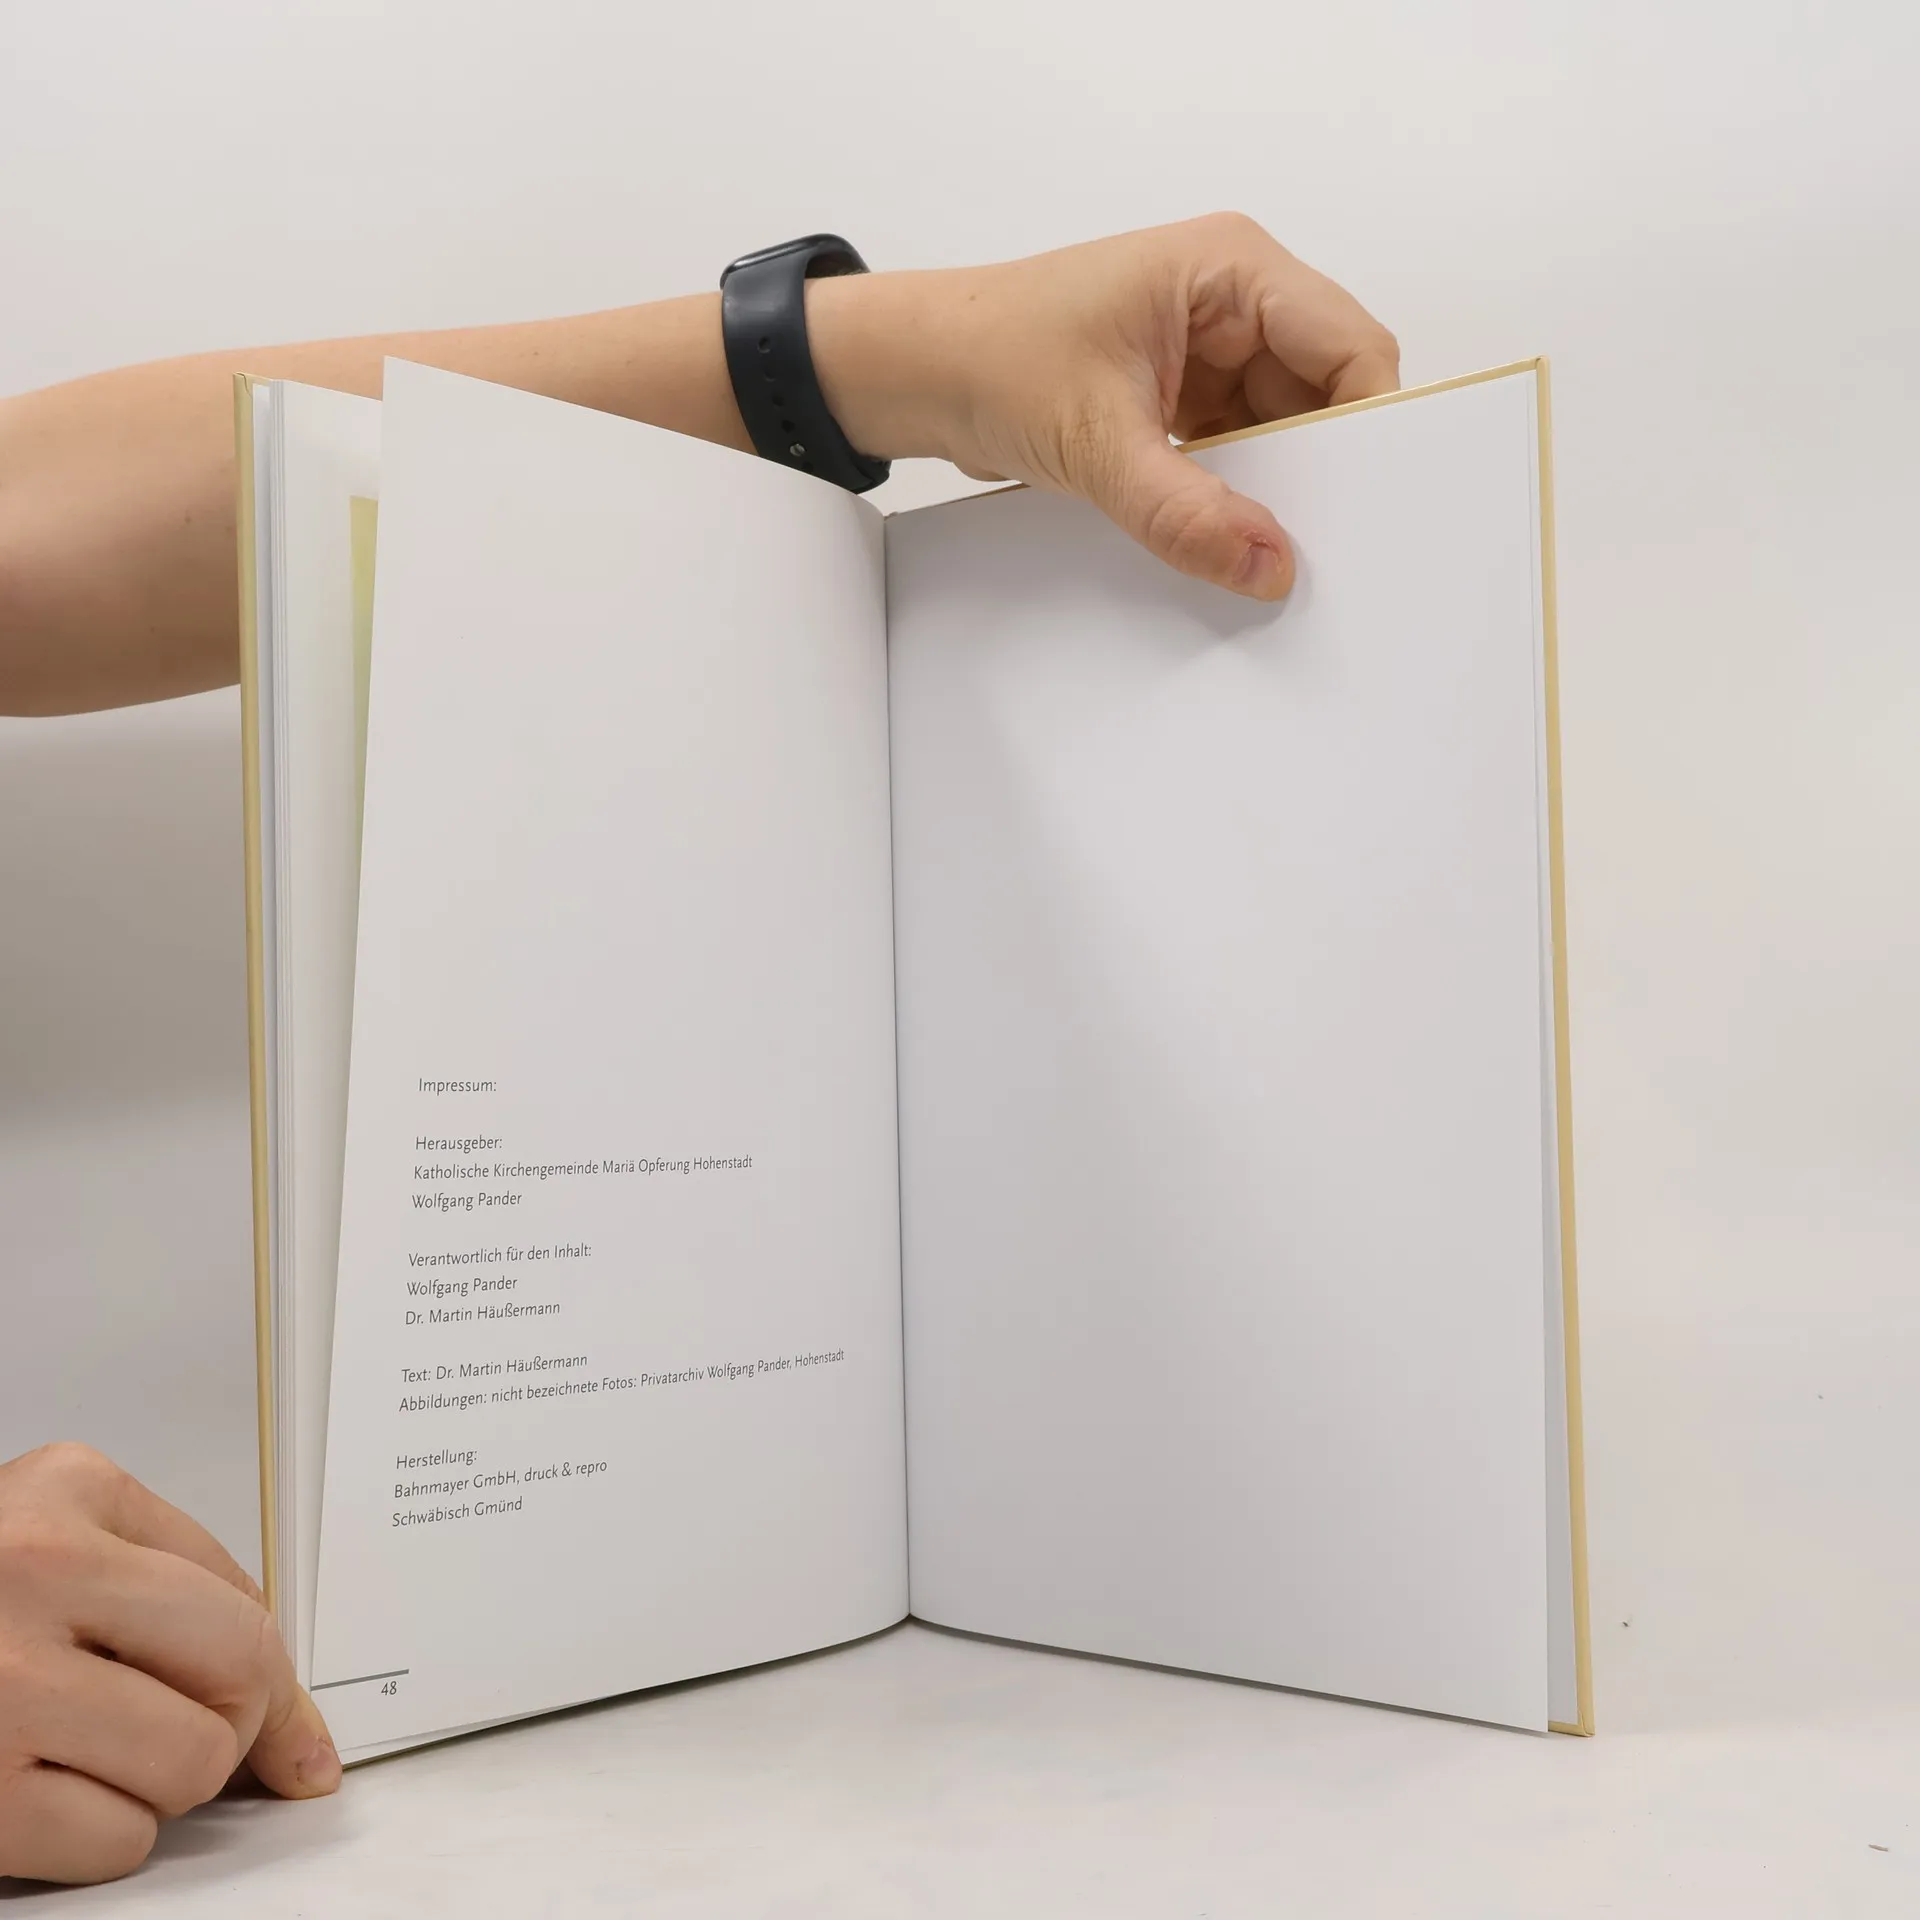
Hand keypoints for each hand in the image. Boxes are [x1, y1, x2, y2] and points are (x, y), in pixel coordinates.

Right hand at [0, 1443, 339, 1884]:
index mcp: (66, 1491)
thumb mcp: (48, 1544)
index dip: (278, 1675)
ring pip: (192, 1761)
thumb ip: (171, 1594)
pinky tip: (39, 1795)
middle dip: (232, 1721)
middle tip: (181, 1732)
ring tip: (85, 1753)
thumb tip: (296, 1730)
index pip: (242, 1590)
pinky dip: (98, 1839)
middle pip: (239, 1669)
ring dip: (156, 1784)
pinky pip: (118, 1840)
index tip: (295, 1730)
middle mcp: (34, 1571)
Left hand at [811, 212, 1400, 600]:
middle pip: (1327, 393)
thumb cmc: (987, 357)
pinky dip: (1239, 497)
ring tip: (1271, 551)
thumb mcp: (1094, 444)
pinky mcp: (1184, 399)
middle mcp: (1233, 301)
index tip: (1370, 506)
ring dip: (1278, 490)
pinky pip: (1241, 453)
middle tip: (1323, 546)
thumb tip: (1271, 566)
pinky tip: (1233, 542)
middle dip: (1324, 467)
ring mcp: (1211, 353)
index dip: (1371, 425)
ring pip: (1286, 432)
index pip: (1350, 346)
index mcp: (1230, 267)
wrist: (912, 373)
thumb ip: (1185, 511)